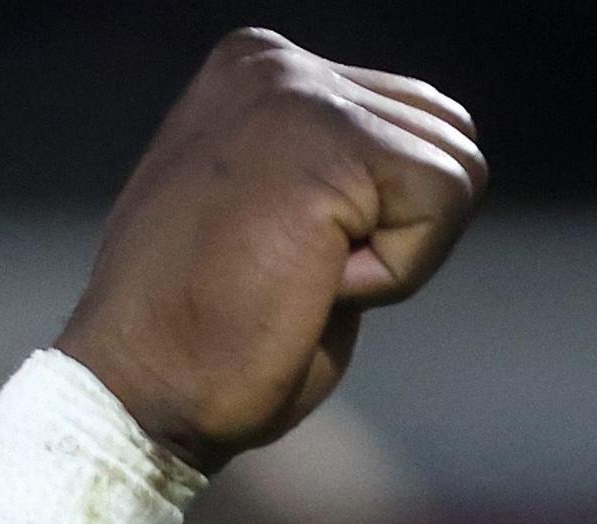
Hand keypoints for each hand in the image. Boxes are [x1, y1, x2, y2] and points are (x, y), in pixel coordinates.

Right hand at [55, 30, 484, 468]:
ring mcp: (297, 91)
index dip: (390, 219)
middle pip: (451, 137)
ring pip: (455, 170)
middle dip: (404, 230)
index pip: (417, 121)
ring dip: (399, 254)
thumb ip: (341, 172)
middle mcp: (277, 63)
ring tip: (301, 274)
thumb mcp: (283, 220)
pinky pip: (442, 203)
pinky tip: (314, 282)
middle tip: (302, 273)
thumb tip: (426, 168)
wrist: (142, 387)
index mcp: (262, 72)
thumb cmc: (211, 335)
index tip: (295, 256)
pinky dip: (398, 271)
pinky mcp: (324, 139)